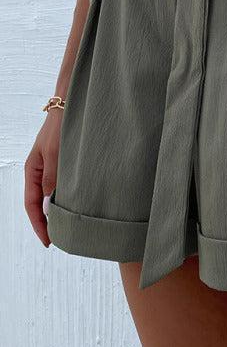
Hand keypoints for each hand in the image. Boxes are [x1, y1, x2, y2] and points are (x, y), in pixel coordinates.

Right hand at [24, 109, 62, 246]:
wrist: (70, 105)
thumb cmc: (60, 126)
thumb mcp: (55, 154)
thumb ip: (52, 179)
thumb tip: (49, 206)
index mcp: (32, 171)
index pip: (32, 205)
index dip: (39, 225)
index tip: (48, 241)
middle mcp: (40, 171)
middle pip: (40, 204)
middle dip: (47, 223)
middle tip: (58, 239)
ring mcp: (51, 168)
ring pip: (51, 196)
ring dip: (57, 212)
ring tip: (67, 228)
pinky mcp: (63, 163)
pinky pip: (61, 186)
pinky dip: (65, 198)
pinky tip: (75, 205)